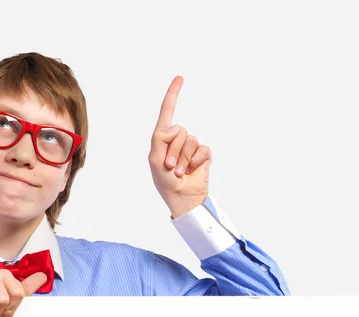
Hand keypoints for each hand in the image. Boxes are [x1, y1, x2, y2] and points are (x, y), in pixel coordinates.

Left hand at [148, 76, 211, 217]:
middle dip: (174, 150)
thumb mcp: (155, 159)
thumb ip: (160, 138)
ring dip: (184, 159)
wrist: (181, 197)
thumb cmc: (164, 181)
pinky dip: (196, 162)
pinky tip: (192, 171)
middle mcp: (178, 139)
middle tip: (169, 167)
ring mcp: (191, 146)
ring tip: (179, 171)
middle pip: (179, 130)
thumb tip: (176, 126)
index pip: (168, 112)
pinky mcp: (204, 154)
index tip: (180, 77)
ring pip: (191, 141)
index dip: (173, 95)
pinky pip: (202, 149)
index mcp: (163, 138)